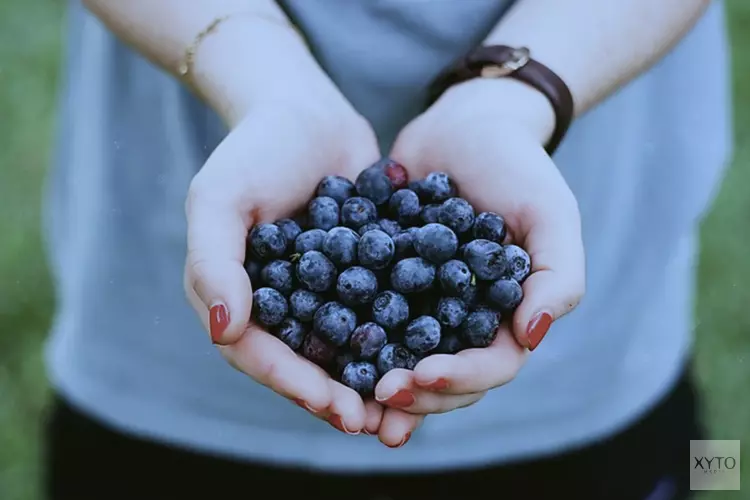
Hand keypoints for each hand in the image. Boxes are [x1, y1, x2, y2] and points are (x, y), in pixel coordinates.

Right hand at [183, 89, 383, 435]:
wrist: (305, 111)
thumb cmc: (253, 149)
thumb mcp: (220, 198)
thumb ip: (213, 263)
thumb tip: (225, 332)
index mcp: (240, 296)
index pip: (260, 354)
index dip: (294, 383)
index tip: (334, 406)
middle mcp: (282, 303)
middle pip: (306, 361)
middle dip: (337, 394)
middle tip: (373, 422)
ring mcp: (325, 290)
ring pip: (346, 346)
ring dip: (372, 377)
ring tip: (405, 402)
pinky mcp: (363, 273)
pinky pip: (380, 309)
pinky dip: (401, 334)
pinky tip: (433, 351)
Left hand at [373, 78, 585, 440]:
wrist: (464, 125)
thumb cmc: (517, 166)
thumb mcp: (549, 212)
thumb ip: (558, 275)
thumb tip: (534, 336)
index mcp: (507, 316)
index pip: (491, 366)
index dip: (460, 379)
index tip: (424, 375)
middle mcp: (464, 321)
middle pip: (444, 377)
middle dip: (415, 393)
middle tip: (381, 395)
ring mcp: (423, 305)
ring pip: (402, 359)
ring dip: (379, 385)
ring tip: (350, 402)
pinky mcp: (385, 283)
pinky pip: (366, 318)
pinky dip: (348, 341)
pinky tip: (321, 352)